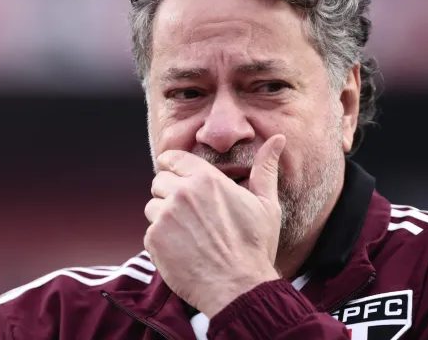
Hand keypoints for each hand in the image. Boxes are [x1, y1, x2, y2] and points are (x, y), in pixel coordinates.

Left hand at [144, 135, 286, 317]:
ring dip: (164, 216)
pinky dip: (161, 240)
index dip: (174, 166)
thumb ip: (265, 168)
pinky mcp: (154, 239)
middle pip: (159, 180)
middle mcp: (182, 192)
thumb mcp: (266, 204)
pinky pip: (150, 231)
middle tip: (190, 214)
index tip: (177, 176)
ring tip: (188, 234)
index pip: (173, 158)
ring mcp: (165, 216)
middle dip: (170, 192)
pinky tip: (182, 250)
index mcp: (207, 179)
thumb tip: (277, 140)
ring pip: (152, 206)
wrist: (238, 288)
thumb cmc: (255, 247)